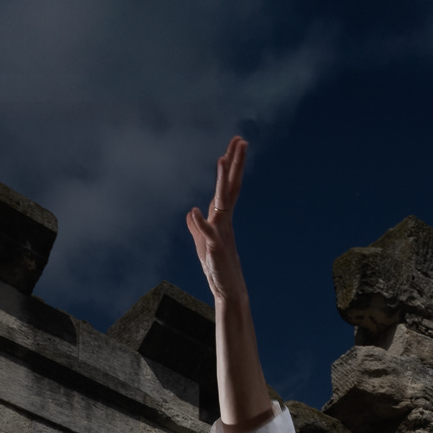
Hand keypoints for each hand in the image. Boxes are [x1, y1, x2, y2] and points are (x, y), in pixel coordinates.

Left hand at [187, 136, 247, 302]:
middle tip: (241, 140)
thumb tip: (191, 214)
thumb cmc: (217, 268)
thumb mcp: (203, 245)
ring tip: (222, 160)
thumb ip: (198, 228)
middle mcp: (224, 221)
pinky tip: (194, 213)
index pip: (227, 187)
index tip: (234, 145)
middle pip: (230, 187)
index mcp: (222, 218)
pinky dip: (201, 224)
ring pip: (222, 203)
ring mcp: (222, 234)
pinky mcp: (216, 250)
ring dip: (222, 182)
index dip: (230, 165)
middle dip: (234, 164)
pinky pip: (208, 235)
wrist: (228, 291)